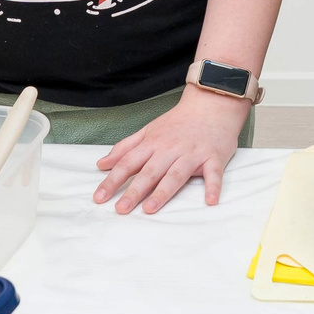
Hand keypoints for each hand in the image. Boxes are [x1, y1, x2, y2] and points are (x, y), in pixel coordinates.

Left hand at [94, 88, 244, 214]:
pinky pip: (213, 174)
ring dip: (163, 192)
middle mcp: (170, 149)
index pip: (128, 163)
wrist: (211, 104)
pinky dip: (213, 187)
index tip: (99, 197)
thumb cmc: (179, 121)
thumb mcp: (148, 131)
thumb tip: (102, 164)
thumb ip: (125, 148)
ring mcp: (192, 153)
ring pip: (176, 175)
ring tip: (150, 208)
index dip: (112, 180)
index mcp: (153, 143)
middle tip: (121, 209)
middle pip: (150, 172)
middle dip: (134, 191)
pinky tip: (210, 201)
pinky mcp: (214, 157)